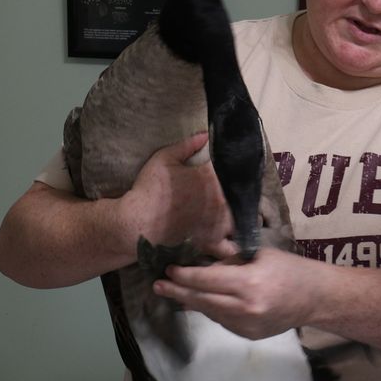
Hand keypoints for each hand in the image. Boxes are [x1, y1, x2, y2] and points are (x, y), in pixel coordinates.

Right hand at [116, 132, 234, 256]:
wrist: (139, 221)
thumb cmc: (150, 189)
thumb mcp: (164, 158)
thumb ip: (187, 145)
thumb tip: (206, 134)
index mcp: (211, 176)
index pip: (234, 170)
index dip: (234, 172)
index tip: (233, 172)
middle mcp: (220, 199)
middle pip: (242, 197)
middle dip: (241, 195)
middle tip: (235, 195)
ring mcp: (217, 221)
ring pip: (241, 220)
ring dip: (240, 217)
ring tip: (234, 216)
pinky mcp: (210, 241)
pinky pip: (229, 246)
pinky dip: (232, 243)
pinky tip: (228, 239)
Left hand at [153, 246, 321, 338]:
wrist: (315, 298)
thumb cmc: (289, 269)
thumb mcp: (258, 254)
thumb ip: (228, 254)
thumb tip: (199, 248)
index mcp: (249, 283)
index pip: (206, 280)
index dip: (184, 275)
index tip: (169, 270)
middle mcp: (246, 308)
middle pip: (201, 300)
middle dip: (177, 292)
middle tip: (158, 286)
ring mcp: (247, 325)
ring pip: (209, 313)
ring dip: (192, 302)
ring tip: (175, 292)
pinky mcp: (248, 335)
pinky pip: (222, 321)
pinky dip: (211, 310)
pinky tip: (203, 302)